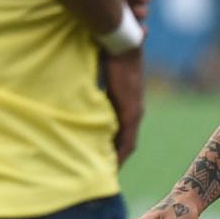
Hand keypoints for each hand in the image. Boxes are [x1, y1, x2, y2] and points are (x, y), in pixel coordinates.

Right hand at [103, 49, 142, 165]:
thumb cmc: (111, 55)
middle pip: (127, 143)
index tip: (104, 163)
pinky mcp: (131, 111)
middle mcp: (135, 111)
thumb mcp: (103, 78)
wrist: (123, 44)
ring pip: (128, 144)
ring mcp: (134, 112)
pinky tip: (111, 166)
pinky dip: (119, 154)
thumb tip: (84, 96)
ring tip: (105, 175)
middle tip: (103, 174)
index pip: (124, 134)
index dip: (116, 149)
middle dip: (116, 158)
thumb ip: (98, 90)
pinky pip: (127, 140)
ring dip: (117, 159)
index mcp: (129, 104)